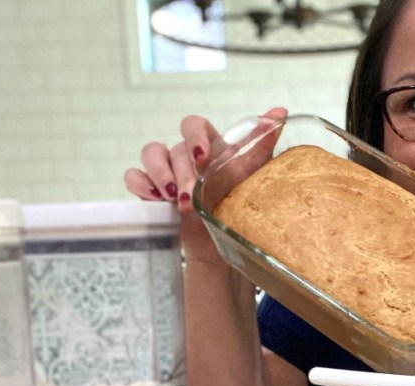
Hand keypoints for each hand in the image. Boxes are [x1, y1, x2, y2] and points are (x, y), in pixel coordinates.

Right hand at [123, 107, 287, 261]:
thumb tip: (280, 112)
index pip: (193, 125)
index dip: (194, 136)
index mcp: (209, 145)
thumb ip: (262, 142)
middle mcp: (185, 155)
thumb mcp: (254, 173)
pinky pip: (134, 177)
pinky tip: (154, 198)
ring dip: (161, 175)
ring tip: (175, 198)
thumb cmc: (238, 205)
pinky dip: (140, 184)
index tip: (203, 156)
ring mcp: (167, 172)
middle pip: (175, 148)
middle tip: (192, 197)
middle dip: (183, 173)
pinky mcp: (151, 191)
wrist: (223, 244)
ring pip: (150, 154)